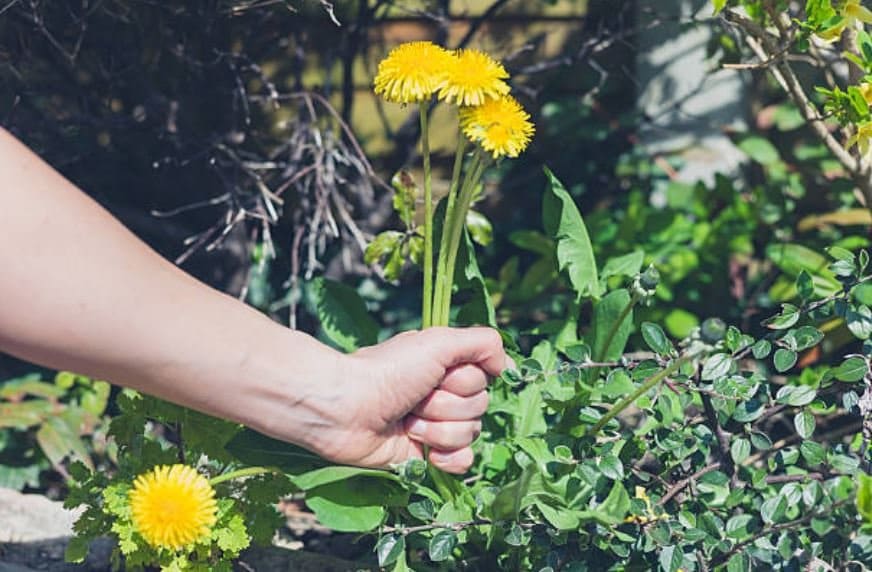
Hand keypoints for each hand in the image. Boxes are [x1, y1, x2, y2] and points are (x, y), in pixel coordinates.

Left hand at [304, 327, 508, 473]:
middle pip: (479, 407)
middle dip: (446, 405)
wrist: (346, 409)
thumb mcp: (438, 342)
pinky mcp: (425, 455)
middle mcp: (443, 394)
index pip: (484, 379)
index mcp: (446, 366)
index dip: (464, 380)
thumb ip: (482, 343)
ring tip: (407, 421)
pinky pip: (462, 461)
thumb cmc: (388, 370)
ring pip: (470, 434)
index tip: (439, 375)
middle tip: (415, 399)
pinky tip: (426, 452)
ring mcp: (435, 426)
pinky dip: (447, 458)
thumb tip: (507, 366)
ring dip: (438, 428)